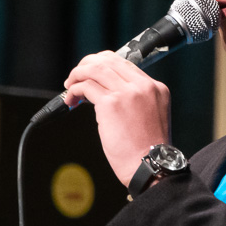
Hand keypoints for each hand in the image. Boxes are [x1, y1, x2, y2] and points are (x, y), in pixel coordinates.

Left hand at [62, 51, 171, 186]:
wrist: (149, 165)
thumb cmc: (146, 150)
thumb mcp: (150, 116)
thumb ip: (135, 99)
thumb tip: (105, 92)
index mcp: (156, 87)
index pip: (125, 63)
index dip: (103, 64)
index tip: (91, 73)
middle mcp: (143, 86)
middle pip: (108, 60)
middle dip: (87, 64)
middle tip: (76, 76)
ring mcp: (128, 93)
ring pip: (95, 69)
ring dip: (77, 75)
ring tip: (69, 86)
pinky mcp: (111, 104)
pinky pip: (86, 86)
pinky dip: (74, 90)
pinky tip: (71, 99)